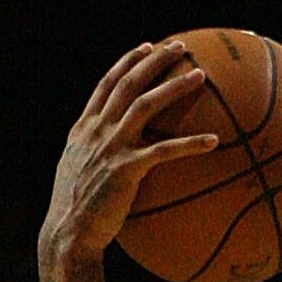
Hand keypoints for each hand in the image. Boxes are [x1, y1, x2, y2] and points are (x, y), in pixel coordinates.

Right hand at [40, 42, 218, 263]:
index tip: (147, 47)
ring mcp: (111, 147)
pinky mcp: (126, 170)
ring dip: (175, 87)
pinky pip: (165, 151)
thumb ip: (92, 155)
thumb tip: (109, 155)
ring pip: (146, 104)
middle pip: (129, 83)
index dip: (128, 62)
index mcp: (84, 128)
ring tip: (200, 76)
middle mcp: (97, 130)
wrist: (68, 234)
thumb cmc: (75, 213)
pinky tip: (213, 141)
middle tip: (180, 47)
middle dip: (156, 60)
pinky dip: (190, 144)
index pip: (107, 83)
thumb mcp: (76, 173)